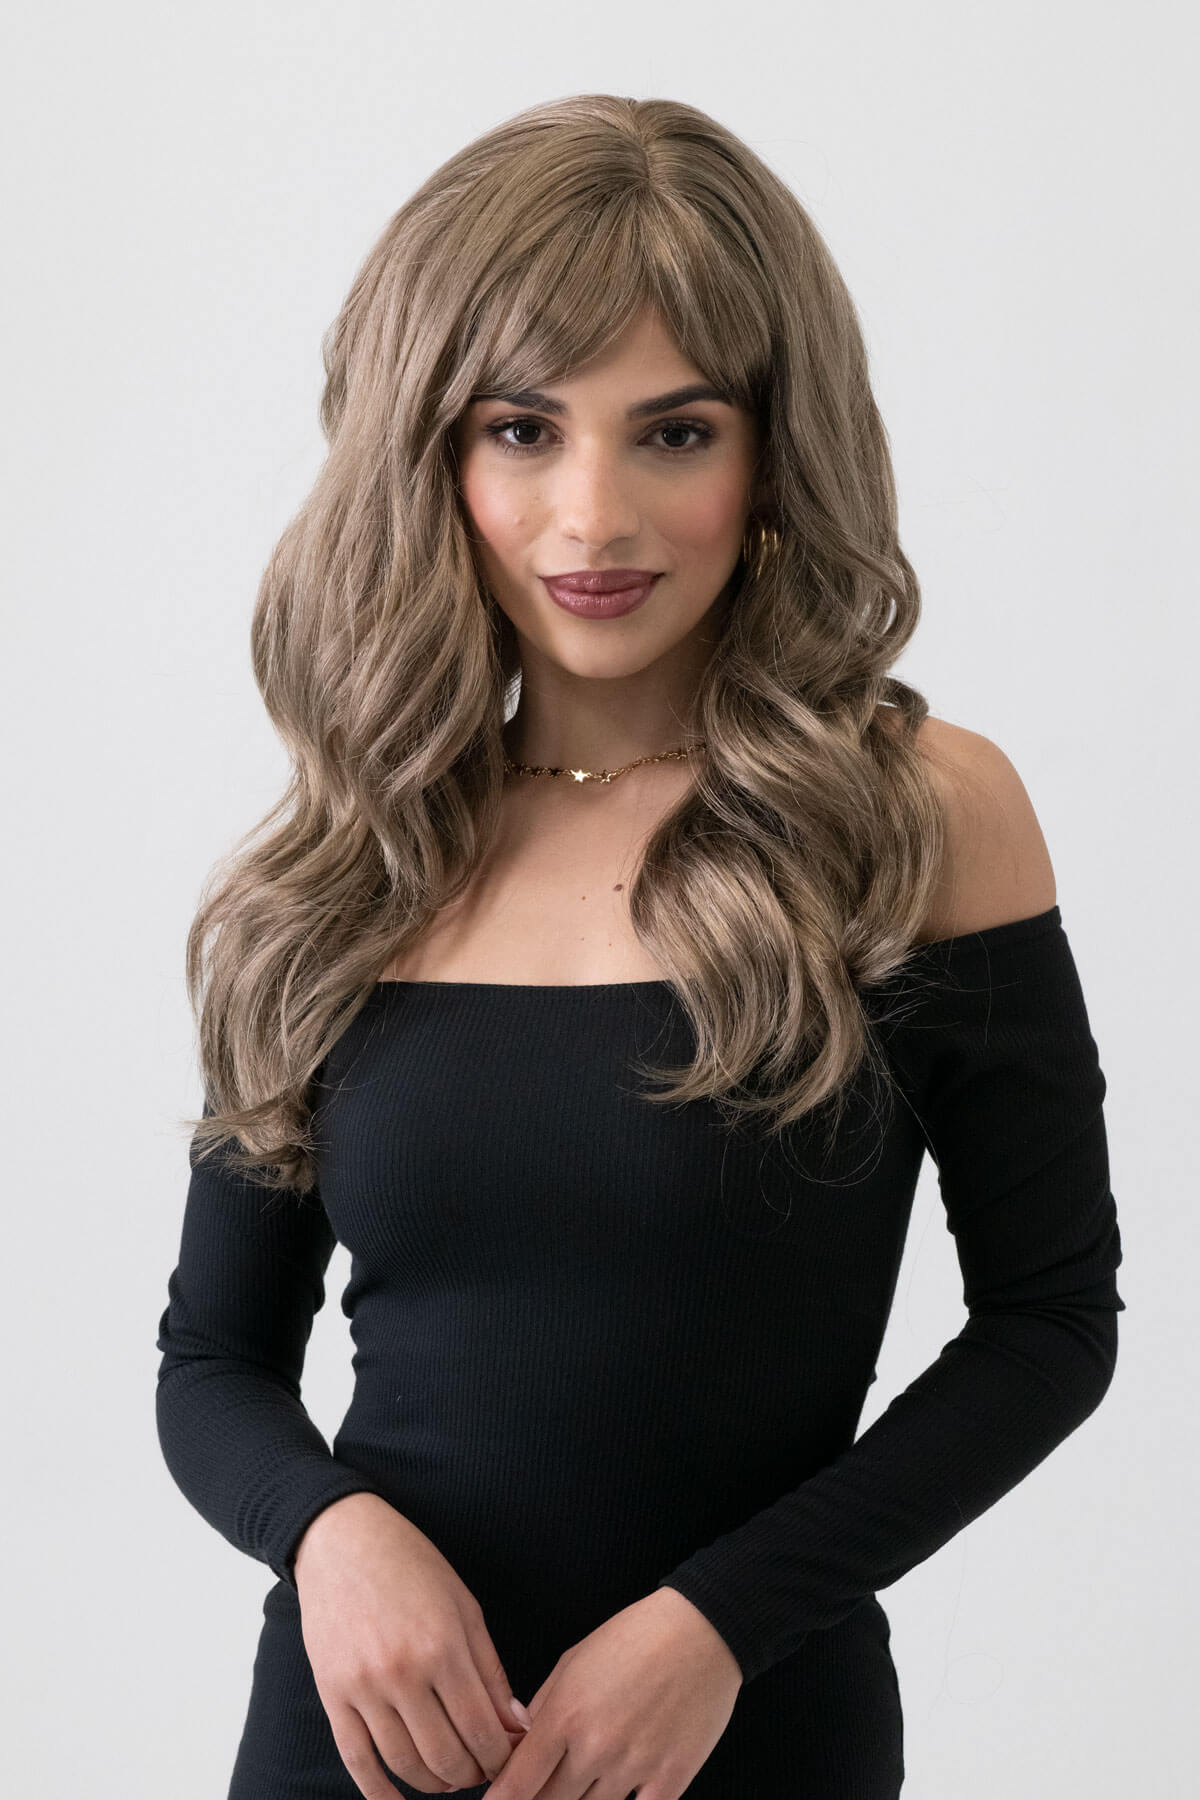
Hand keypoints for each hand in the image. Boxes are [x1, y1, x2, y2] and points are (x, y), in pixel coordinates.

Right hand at [293, 1493, 529, 1795]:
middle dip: (473, 1774)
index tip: (510, 1760)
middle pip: (447, 1757)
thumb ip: (490, 1670)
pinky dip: (380, 1793)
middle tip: (483, 1770)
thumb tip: (516, 1728)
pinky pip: (357, 1761)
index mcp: (444, 1646)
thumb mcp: (464, 1607)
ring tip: (450, 1777)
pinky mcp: (333, 1695)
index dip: (502, 1757)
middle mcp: (403, 1672)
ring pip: (406, 1766)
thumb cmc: (411, 1566)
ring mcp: (363, 1687)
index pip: (483, 1729)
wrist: (342, 1540)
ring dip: (435, 1784)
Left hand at [484, 1586, 742, 1799]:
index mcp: (565, 1715)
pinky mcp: (671, 1779)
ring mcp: (633, 1767)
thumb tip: (522, 1747)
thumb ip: (544, 1707)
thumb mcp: (575, 1661)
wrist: (700, 1631)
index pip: (518, 1784)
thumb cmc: (634, 1638)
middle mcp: (594, 1747)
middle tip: (542, 1794)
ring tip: (578, 1793)